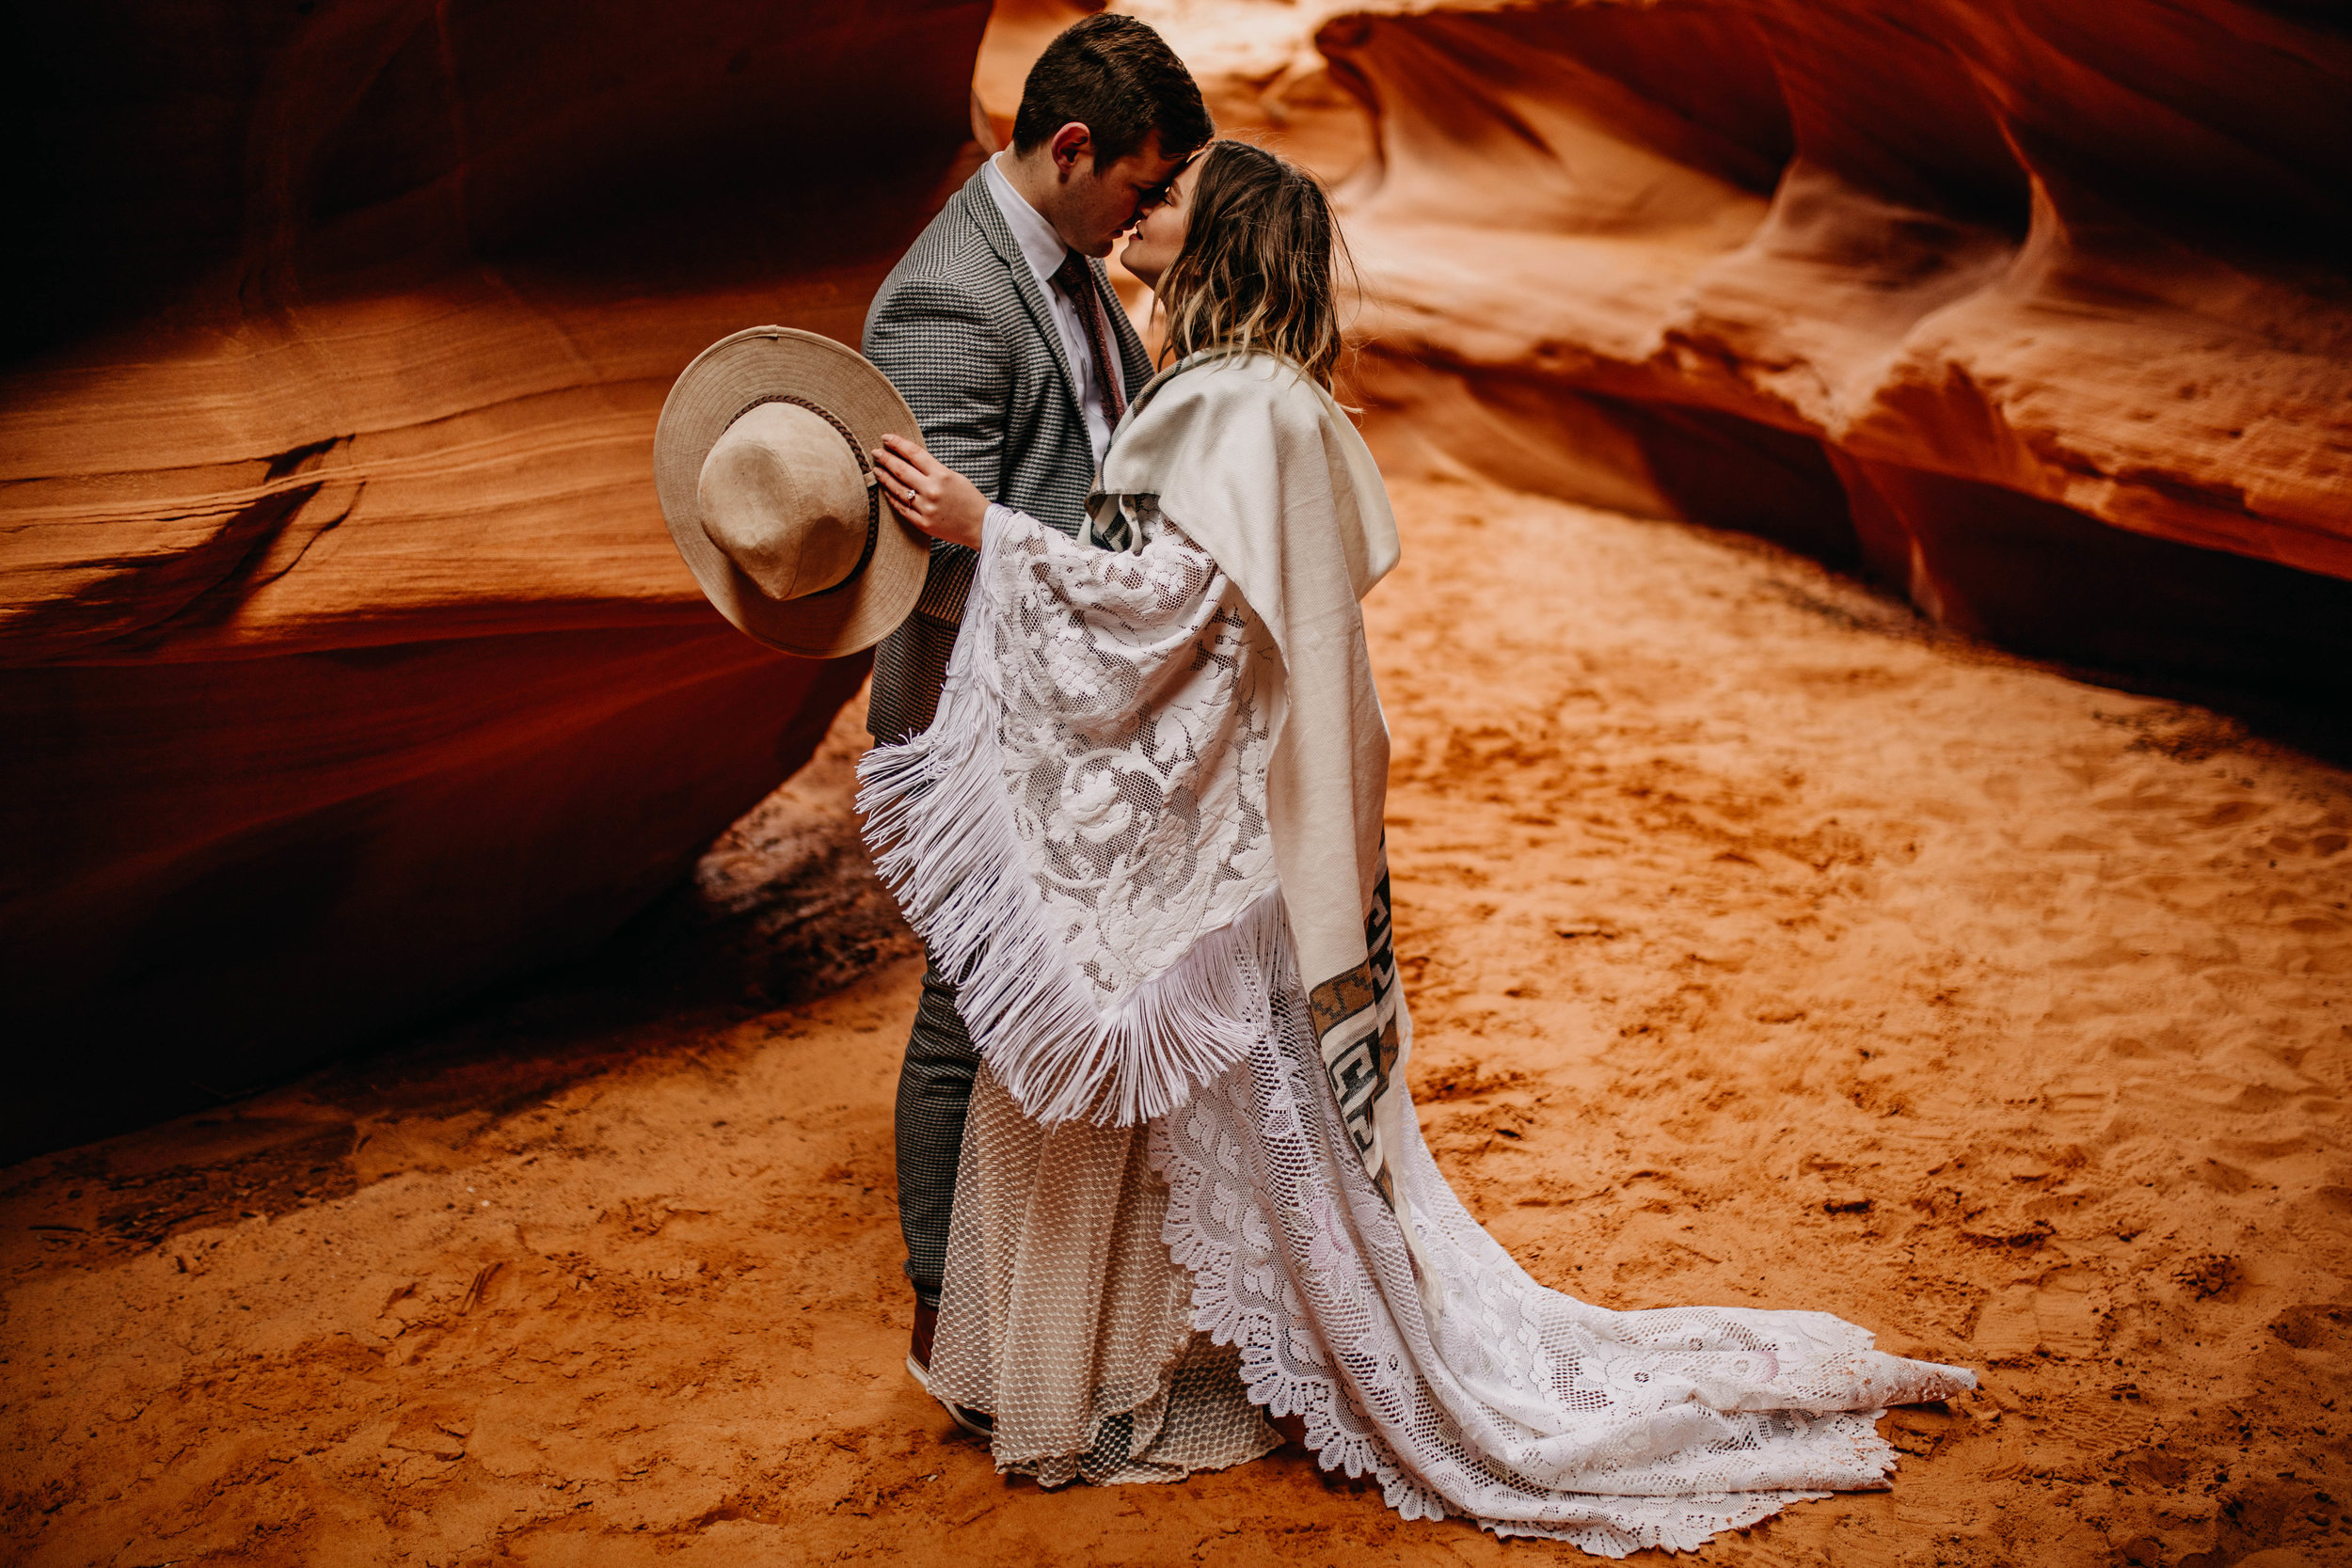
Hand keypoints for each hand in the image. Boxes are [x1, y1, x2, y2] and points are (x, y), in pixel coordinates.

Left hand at [873, 434, 985, 548]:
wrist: (981, 526)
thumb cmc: (969, 499)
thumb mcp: (954, 476)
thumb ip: (932, 469)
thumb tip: (909, 459)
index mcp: (942, 475)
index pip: (914, 454)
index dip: (897, 443)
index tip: (886, 437)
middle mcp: (932, 490)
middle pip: (901, 470)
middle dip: (885, 458)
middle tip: (875, 452)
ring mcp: (926, 508)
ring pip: (897, 489)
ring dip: (884, 477)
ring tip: (876, 469)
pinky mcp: (922, 523)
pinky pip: (901, 508)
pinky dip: (891, 497)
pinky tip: (885, 489)